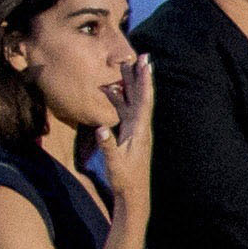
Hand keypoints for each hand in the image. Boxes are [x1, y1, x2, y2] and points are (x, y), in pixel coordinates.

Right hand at [100, 49, 157, 199]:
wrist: (133, 193)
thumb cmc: (125, 178)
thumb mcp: (115, 163)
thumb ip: (108, 146)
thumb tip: (100, 128)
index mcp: (139, 130)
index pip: (144, 101)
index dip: (145, 82)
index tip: (146, 64)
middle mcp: (140, 126)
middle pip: (140, 95)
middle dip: (139, 76)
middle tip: (141, 55)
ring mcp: (135, 129)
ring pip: (132, 100)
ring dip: (129, 83)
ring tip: (126, 65)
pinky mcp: (129, 133)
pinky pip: (124, 110)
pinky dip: (118, 98)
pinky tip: (111, 90)